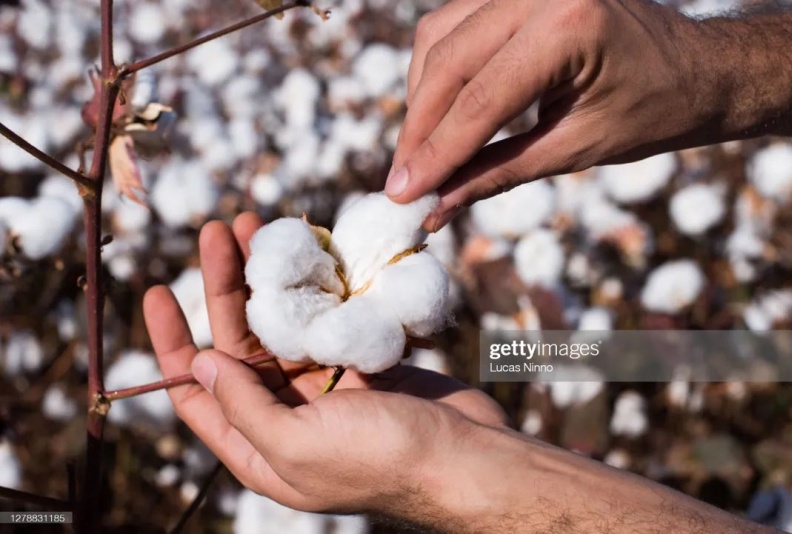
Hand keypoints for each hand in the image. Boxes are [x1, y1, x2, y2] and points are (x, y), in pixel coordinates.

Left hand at [143, 213, 508, 515]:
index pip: (197, 392)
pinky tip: (306, 250)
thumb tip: (200, 362)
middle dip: (226, 285)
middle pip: (240, 343)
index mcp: (259, 447)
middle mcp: (285, 415)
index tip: (157, 291)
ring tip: (254, 225)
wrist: (465, 456)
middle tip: (220, 230)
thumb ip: (243, 406)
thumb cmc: (381, 460)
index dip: (172, 343)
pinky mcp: (359, 361)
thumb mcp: (296, 445)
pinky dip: (315, 285)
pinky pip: (325, 317)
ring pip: (283, 321)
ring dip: (269, 275)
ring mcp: (324, 386)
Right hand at [386, 0, 719, 229]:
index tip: (400, 194)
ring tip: (418, 155)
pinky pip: (455, 24)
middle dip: (419, 129)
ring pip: (440, 37)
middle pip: (447, 61)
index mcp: (570, 23)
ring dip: (421, 99)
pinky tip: (438, 114)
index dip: (435, 153)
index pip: (479, 99)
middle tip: (401, 182)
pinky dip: (440, 72)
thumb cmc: (655, 111)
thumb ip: (497, 173)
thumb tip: (435, 206)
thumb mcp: (574, 150)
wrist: (698, 67)